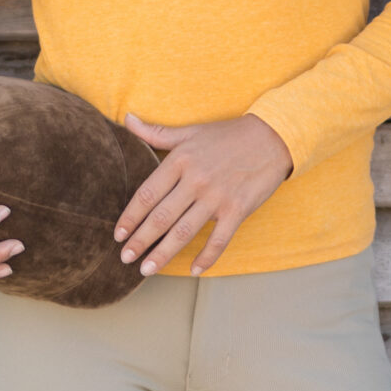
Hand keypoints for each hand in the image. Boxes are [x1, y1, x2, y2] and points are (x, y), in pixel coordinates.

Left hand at [114, 112, 292, 276]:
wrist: (272, 136)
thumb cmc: (227, 135)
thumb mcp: (189, 132)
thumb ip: (156, 132)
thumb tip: (127, 119)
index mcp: (180, 160)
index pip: (147, 194)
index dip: (130, 217)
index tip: (118, 235)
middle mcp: (195, 180)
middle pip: (160, 217)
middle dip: (140, 241)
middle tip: (125, 258)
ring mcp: (217, 196)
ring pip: (184, 232)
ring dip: (163, 253)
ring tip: (147, 269)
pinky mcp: (238, 209)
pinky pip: (219, 239)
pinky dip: (207, 257)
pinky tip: (194, 270)